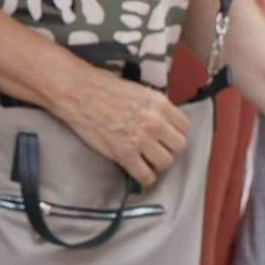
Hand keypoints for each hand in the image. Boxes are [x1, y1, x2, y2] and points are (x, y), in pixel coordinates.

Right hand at [50, 63, 192, 185]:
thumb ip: (156, 107)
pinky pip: (146, 176)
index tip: (167, 135)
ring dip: (158, 163)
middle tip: (158, 148)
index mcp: (160, 104)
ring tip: (148, 159)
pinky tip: (139, 170)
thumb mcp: (140, 90)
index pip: (184, 126)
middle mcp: (154, 122)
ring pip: (165, 162)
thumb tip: (164, 121)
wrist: (79, 93)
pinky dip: (145, 177)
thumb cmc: (104, 88)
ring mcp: (140, 140)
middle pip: (179, 146)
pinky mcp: (124, 154)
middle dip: (169, 148)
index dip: (175, 132)